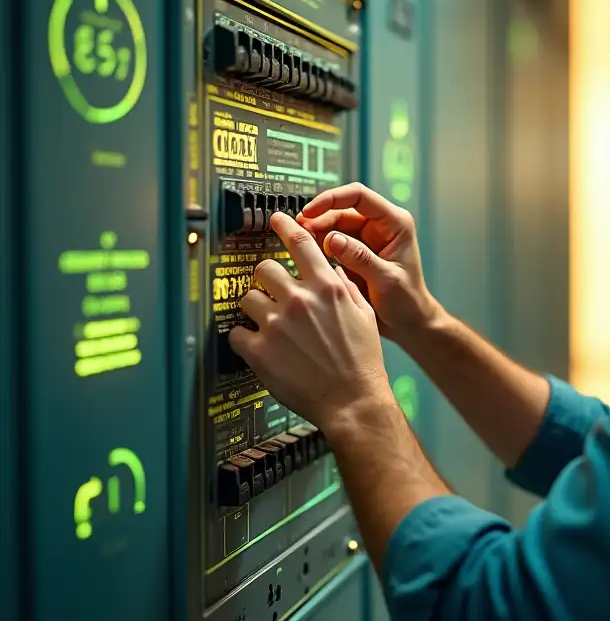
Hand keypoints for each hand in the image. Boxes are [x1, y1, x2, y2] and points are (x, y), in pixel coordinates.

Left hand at [228, 211, 391, 432]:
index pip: (301, 242)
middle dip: (266, 280)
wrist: (354, 401)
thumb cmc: (362, 362)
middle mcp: (300, 300)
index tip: (277, 219)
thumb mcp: (364, 315)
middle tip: (271, 294)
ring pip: (247, 298)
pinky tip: (258, 347)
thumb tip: (332, 272)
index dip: (285, 225)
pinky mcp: (259, 350)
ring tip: (267, 324)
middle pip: (265, 269)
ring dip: (254, 309)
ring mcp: (277, 324)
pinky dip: (244, 339)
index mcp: (327, 288)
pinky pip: (236, 333)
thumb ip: (344, 288)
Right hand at [297, 182, 440, 340]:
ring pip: (334, 226)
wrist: (409, 323)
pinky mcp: (354, 254)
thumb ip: (360, 258)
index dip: (331, 199)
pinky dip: (318, 248)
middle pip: (341, 210)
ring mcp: (366, 240)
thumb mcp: (386, 280)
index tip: (310, 211)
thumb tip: (332, 239)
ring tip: (300, 245)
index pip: (359, 196)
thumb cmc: (408, 301)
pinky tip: (309, 256)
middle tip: (298, 232)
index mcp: (395, 224)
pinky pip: (332, 244)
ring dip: (316, 234)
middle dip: (319, 219)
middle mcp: (380, 227)